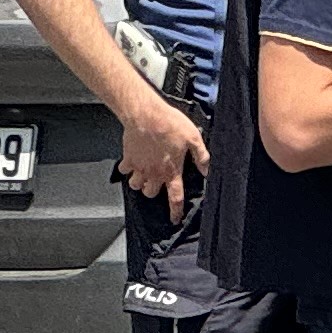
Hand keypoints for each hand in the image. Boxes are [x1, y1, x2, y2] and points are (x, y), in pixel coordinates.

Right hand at [119, 89, 206, 215]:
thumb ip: (201, 157)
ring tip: (144, 175)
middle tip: (158, 183)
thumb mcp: (194, 138)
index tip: (174, 219)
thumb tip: (207, 171)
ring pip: (136, 186)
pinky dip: (127, 169)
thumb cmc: (169, 123)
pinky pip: (123, 171)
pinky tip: (132, 162)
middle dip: (154, 192)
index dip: (175, 211)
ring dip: (140, 183)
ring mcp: (139, 167)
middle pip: (151, 194)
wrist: (145, 113)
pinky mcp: (128, 158)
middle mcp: (154, 172)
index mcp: (171, 171)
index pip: (175, 198)